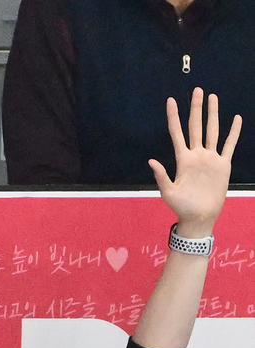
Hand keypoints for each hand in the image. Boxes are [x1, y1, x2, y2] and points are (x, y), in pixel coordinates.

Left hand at [149, 88, 240, 235]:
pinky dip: (233, 133)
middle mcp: (196, 155)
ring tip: (212, 98)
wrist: (199, 217)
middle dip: (196, 108)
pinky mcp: (222, 165)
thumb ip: (162, 176)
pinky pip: (228, 145)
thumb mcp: (168, 192)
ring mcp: (210, 158)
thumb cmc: (181, 207)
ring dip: (213, 114)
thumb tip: (151, 161)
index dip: (173, 117)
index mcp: (182, 160)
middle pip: (196, 126)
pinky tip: (235, 119)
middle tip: (197, 90)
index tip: (170, 100)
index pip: (176, 133)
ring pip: (212, 131)